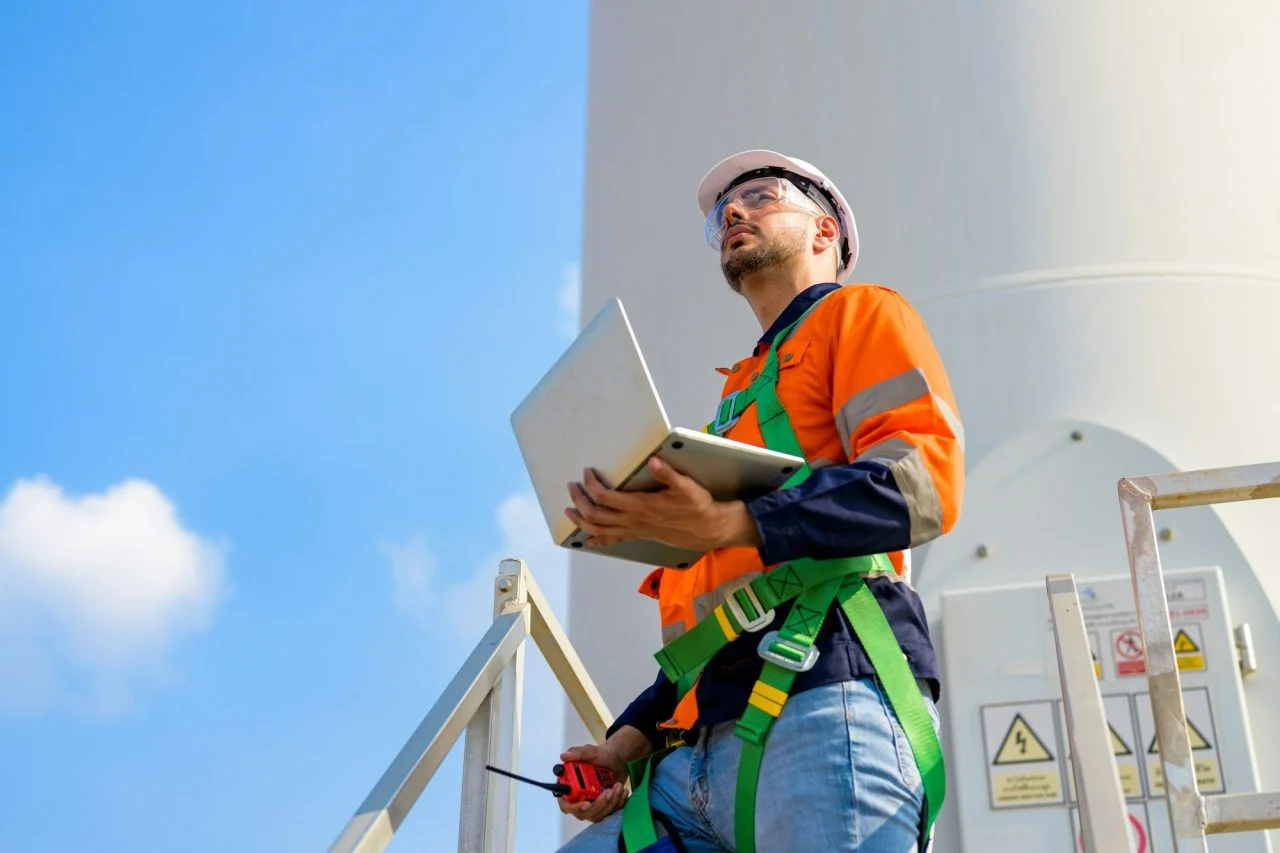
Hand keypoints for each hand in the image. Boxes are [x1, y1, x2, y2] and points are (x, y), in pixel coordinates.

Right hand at [557, 728, 650, 821]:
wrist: (616, 759)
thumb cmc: (601, 755)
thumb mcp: (590, 751)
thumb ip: (577, 753)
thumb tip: (564, 756)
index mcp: (570, 787)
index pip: (566, 805)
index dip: (574, 807)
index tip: (586, 803)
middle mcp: (579, 798)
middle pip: (583, 813)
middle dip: (598, 804)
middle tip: (609, 791)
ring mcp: (592, 805)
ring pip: (598, 814)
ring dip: (610, 803)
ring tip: (618, 786)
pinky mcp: (604, 807)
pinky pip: (610, 813)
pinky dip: (618, 803)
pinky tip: (622, 791)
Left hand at [565, 457, 762, 550]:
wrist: (707, 528)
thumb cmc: (697, 506)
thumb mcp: (686, 486)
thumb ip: (668, 473)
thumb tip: (653, 460)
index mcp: (640, 506)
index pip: (605, 497)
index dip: (591, 485)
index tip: (586, 472)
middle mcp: (633, 520)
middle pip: (595, 515)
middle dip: (579, 501)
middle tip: (571, 487)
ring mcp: (634, 530)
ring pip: (599, 530)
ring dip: (581, 520)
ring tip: (569, 511)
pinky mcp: (638, 535)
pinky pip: (612, 541)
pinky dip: (597, 540)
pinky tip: (587, 539)